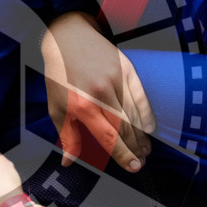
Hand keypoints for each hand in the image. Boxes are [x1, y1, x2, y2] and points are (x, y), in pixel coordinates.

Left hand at [41, 12, 153, 171]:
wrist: (68, 39)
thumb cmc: (59, 76)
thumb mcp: (56, 107)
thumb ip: (67, 136)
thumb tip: (68, 162)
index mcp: (82, 106)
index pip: (109, 137)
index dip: (123, 155)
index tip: (133, 168)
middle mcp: (101, 94)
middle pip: (125, 128)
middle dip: (135, 149)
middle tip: (142, 162)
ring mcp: (116, 80)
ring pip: (135, 115)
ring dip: (142, 135)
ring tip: (146, 149)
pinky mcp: (126, 69)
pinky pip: (141, 96)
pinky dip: (147, 114)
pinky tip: (149, 128)